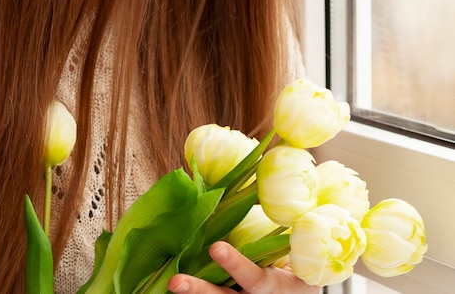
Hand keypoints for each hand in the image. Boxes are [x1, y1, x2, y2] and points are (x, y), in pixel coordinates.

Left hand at [167, 241, 319, 293]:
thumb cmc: (297, 267)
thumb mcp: (294, 251)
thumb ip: (281, 226)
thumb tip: (257, 181)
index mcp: (275, 287)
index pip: (255, 279)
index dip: (236, 264)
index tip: (216, 247)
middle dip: (200, 290)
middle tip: (176, 281)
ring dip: (190, 292)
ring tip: (169, 283)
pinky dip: (191, 291)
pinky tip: (166, 286)